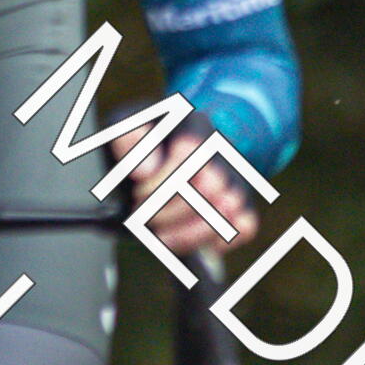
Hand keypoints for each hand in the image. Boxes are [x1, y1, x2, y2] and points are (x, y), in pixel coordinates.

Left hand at [120, 111, 261, 251]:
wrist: (154, 159)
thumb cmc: (137, 146)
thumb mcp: (120, 130)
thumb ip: (127, 139)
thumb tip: (146, 171)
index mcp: (192, 123)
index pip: (190, 150)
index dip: (162, 180)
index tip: (138, 192)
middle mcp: (220, 148)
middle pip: (210, 186)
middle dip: (170, 209)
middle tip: (143, 213)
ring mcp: (234, 177)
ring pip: (228, 209)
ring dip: (186, 232)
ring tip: (158, 233)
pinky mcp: (242, 206)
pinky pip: (244, 227)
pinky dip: (213, 240)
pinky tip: (184, 239)